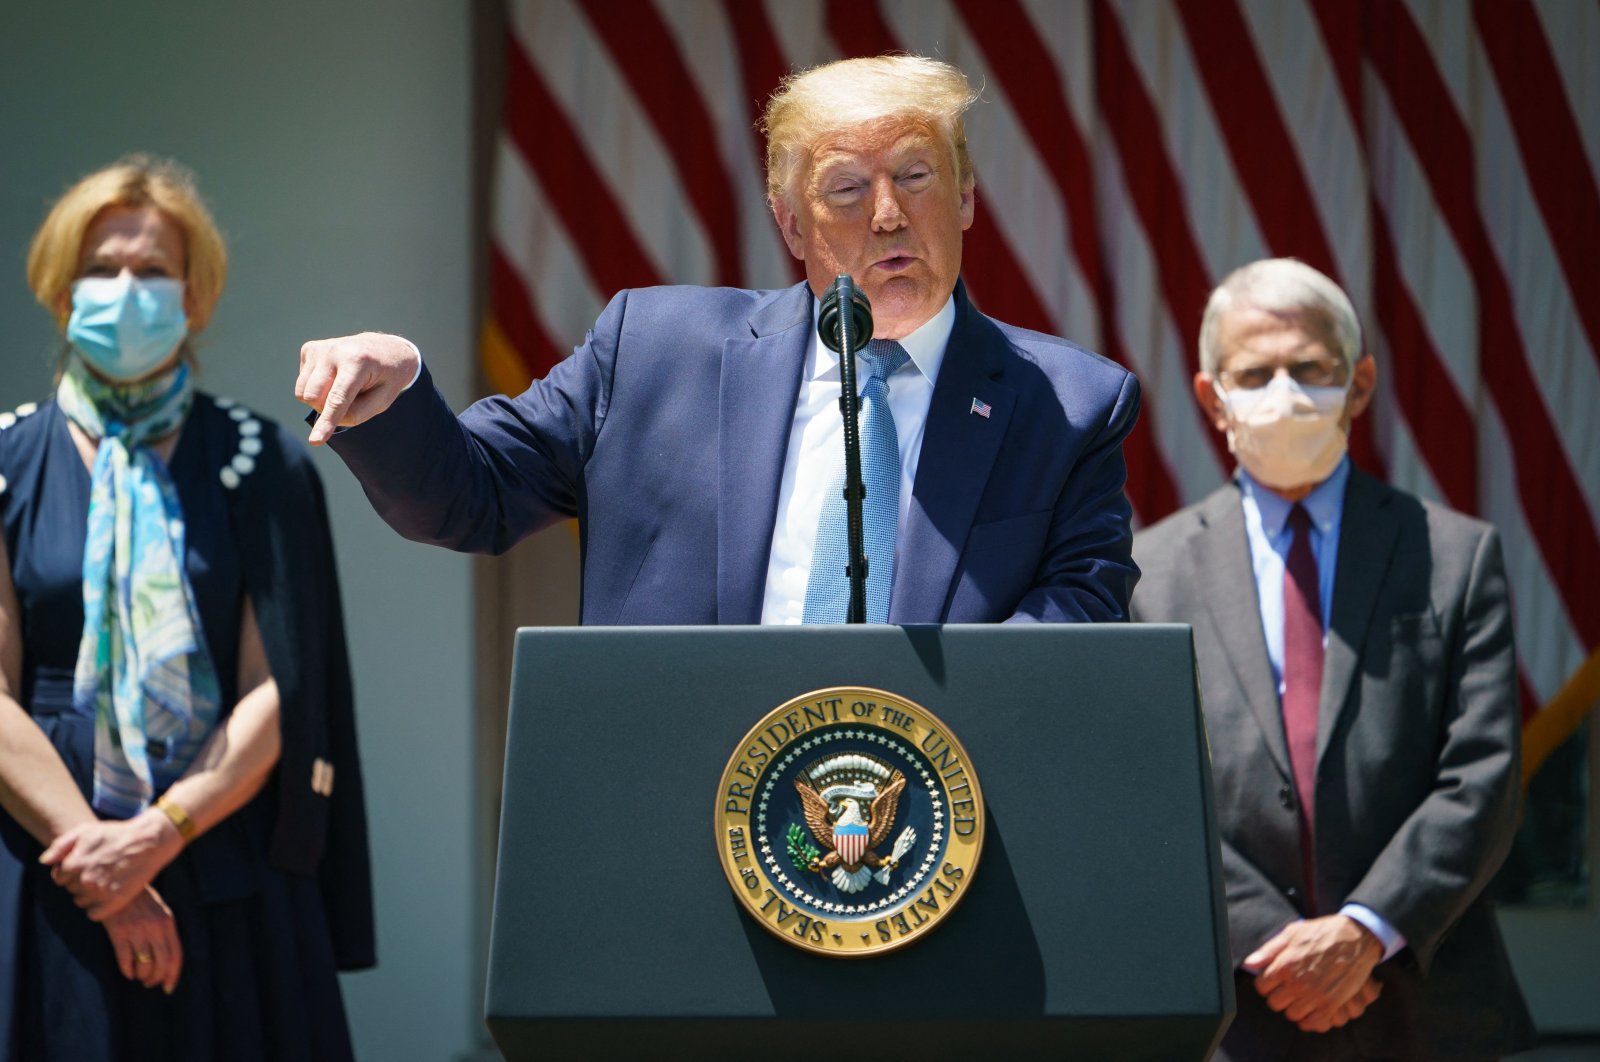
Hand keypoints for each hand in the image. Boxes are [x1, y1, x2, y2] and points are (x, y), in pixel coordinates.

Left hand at [40, 811, 183, 920]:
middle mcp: (85, 880)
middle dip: (80, 881)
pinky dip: (98, 908)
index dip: (71, 872)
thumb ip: (60, 845)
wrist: (149, 841)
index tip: (85, 865)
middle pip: (71, 890)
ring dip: (89, 895)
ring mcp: (100, 892)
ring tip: (105, 881)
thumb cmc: (116, 834)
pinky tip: (108, 894)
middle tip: (98, 871)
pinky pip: (94, 914)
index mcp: (74, 863)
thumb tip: (45, 862)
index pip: (59, 878)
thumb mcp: (86, 831)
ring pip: (81, 902)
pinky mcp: (115, 901)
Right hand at [103, 884, 182, 992]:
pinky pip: (125, 960)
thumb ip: (164, 932)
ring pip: (144, 965)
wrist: (116, 886)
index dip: (173, 975)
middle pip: (162, 963)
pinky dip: (127, 971)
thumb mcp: (159, 912)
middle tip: (149, 984)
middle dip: (156, 979)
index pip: (176, 955)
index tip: (168, 988)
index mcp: (168, 922)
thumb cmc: (139, 902)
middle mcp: (155, 927)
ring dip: (141, 976)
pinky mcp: (119, 933)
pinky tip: (126, 972)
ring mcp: (137, 930)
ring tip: (137, 976)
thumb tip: (167, 961)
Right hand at [296, 332, 420, 443]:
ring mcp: (320, 348)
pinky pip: (302, 383)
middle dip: (328, 409)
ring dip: (321, 399)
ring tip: (344, 387)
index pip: (338, 399)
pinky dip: (316, 387)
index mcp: (358, 361)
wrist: (386, 350)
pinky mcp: (309, 349)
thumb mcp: (383, 400)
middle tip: (351, 400)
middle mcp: (334, 351)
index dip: (327, 422)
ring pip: (303, 393)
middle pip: (314, 398)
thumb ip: (358, 413)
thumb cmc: (386, 378)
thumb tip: (328, 420)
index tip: (315, 441)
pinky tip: (334, 377)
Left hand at [1243, 914, 1383, 1032]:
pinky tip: (1311, 1009)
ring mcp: (1315, 996)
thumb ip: (1268, 950)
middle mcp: (1297, 983)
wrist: (1357, 937)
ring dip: (1294, 1007)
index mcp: (1285, 965)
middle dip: (1278, 996)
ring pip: (1292, 1014)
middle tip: (1287, 988)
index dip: (1266, 983)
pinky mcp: (1332, 1004)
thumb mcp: (1292, 933)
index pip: (1262, 987)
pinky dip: (1310, 1020)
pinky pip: (1314, 1023)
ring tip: (1300, 997)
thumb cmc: (1322, 932)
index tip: (1273, 980)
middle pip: (1275, 1003)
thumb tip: (1249, 965)